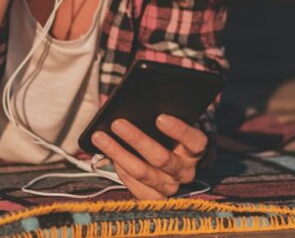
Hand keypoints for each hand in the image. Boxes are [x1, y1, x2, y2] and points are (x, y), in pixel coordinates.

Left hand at [90, 114, 207, 199]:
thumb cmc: (165, 132)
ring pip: (143, 172)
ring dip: (119, 153)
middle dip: (137, 139)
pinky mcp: (155, 197)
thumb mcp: (167, 118)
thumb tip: (120, 97)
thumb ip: (154, 106)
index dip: (179, 130)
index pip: (194, 141)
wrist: (170, 157)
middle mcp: (185, 170)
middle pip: (162, 157)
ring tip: (100, 137)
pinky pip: (136, 188)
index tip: (159, 117)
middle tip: (117, 123)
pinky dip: (121, 171)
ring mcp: (171, 186)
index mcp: (194, 149)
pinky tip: (108, 155)